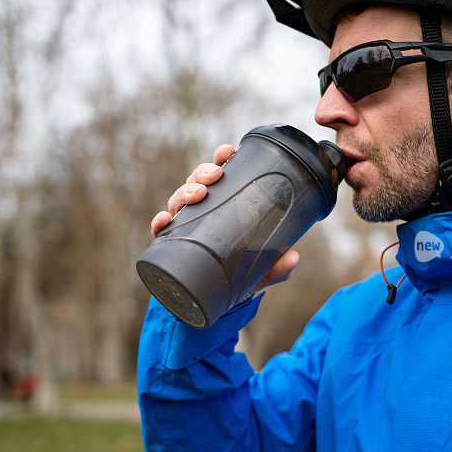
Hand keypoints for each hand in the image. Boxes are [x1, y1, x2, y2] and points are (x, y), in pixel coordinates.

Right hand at [149, 144, 299, 294]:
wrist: (218, 299)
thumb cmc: (240, 272)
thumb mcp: (262, 268)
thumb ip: (278, 265)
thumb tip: (293, 257)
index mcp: (223, 204)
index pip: (220, 174)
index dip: (221, 158)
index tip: (227, 152)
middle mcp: (202, 210)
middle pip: (196, 182)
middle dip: (202, 173)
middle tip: (214, 176)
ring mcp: (185, 225)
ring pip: (178, 200)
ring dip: (184, 192)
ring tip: (197, 195)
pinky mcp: (170, 244)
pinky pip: (160, 231)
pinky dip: (159, 223)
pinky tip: (163, 221)